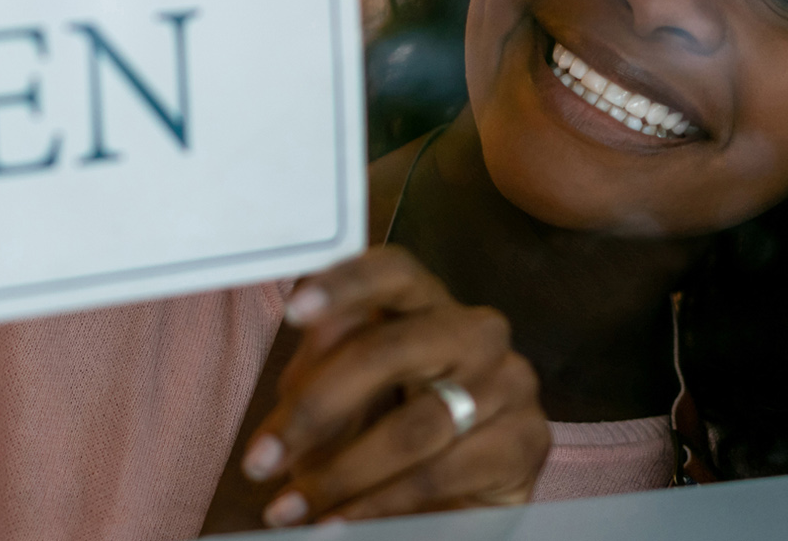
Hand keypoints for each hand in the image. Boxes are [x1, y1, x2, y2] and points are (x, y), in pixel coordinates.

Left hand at [238, 246, 550, 526]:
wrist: (453, 498)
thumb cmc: (387, 429)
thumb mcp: (342, 397)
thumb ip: (322, 365)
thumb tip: (306, 342)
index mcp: (426, 303)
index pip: (393, 272)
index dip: (345, 284)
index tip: (294, 309)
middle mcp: (474, 331)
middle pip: (391, 348)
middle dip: (317, 408)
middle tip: (261, 458)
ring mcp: (509, 382)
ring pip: (414, 426)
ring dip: (340, 474)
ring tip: (290, 506)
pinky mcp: (526, 441)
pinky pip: (441, 474)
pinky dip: (380, 506)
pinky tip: (340, 523)